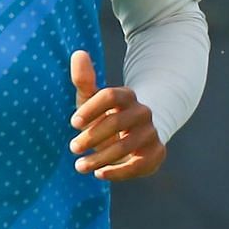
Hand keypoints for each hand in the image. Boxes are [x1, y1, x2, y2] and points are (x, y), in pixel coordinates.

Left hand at [69, 49, 165, 180]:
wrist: (135, 139)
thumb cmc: (106, 117)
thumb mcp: (92, 100)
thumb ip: (85, 79)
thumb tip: (78, 53)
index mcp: (127, 96)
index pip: (110, 96)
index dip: (91, 109)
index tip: (73, 123)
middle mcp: (143, 112)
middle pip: (117, 122)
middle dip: (91, 137)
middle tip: (73, 148)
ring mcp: (151, 133)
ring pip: (126, 146)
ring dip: (99, 158)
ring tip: (80, 166)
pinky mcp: (156, 153)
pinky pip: (138, 164)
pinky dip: (118, 172)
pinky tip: (100, 174)